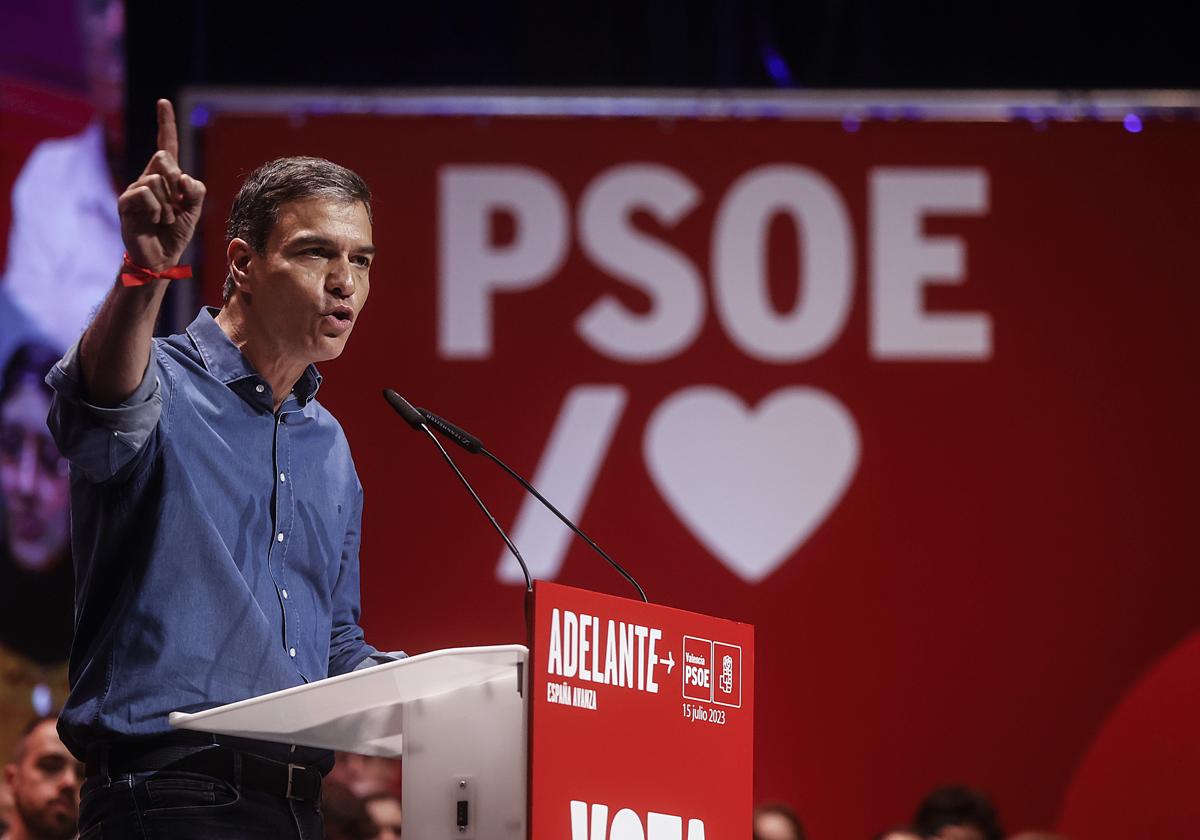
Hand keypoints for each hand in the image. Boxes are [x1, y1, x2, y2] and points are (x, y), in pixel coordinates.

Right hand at [117, 99, 205, 271]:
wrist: (161, 258)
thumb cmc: (175, 233)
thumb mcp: (193, 211)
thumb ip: (194, 191)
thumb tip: (184, 177)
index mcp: (165, 178)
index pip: (165, 145)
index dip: (165, 124)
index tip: (163, 102)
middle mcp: (148, 178)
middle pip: (163, 158)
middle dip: (175, 180)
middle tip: (177, 204)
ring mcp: (135, 189)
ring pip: (156, 179)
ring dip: (169, 204)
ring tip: (165, 219)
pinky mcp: (125, 202)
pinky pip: (146, 194)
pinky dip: (158, 210)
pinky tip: (154, 221)